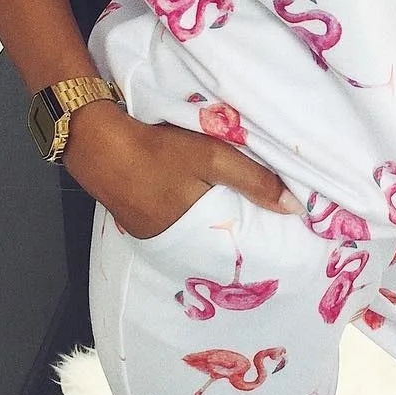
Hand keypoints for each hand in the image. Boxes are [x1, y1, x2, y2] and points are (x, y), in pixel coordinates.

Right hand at [62, 100, 304, 239]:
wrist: (99, 143)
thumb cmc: (159, 152)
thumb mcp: (213, 158)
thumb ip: (255, 180)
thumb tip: (297, 208)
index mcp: (195, 237)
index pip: (237, 251)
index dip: (258, 244)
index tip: (283, 239)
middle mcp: (174, 246)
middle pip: (216, 245)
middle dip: (238, 235)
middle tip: (266, 225)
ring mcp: (153, 236)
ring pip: (196, 235)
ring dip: (214, 225)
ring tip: (241, 215)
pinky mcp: (140, 223)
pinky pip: (177, 226)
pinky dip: (192, 217)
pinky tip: (200, 203)